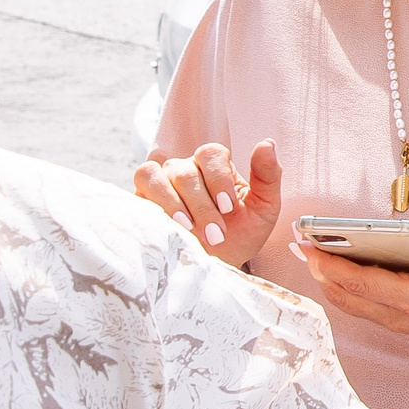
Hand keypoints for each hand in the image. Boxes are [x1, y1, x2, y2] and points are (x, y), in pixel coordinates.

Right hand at [133, 140, 281, 266]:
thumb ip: (268, 175)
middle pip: (186, 171)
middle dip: (202, 205)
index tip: (229, 208)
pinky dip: (155, 203)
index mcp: (215, 166)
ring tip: (190, 229)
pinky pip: (140, 186)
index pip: (212, 153)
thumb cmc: (241, 235)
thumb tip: (267, 143)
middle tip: (216, 234)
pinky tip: (170, 225)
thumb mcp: (264, 208)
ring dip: (175, 204)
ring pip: (156, 175)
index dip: (218, 178)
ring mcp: (161, 182)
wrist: (217, 265)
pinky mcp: (142, 199)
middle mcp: (185, 169)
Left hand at [293, 229, 408, 359]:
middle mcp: (405, 315)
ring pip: (350, 304)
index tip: (311, 244)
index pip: (368, 282)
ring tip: (308, 252)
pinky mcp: (397, 323)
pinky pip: (359, 307)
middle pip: (349, 295)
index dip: (335, 264)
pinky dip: (339, 289)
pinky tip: (331, 270)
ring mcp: (399, 322)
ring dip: (326, 280)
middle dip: (320, 269)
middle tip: (298, 241)